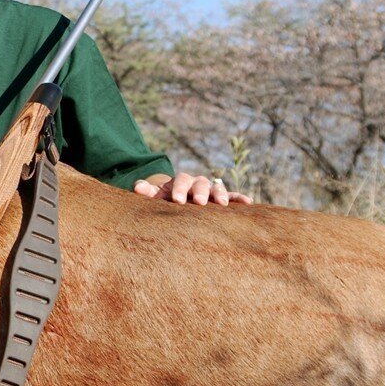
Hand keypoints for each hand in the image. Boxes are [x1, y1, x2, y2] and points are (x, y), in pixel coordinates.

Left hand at [133, 172, 252, 205]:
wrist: (180, 199)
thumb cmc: (166, 199)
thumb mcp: (157, 195)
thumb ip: (148, 192)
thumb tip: (136, 187)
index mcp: (181, 181)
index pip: (181, 181)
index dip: (179, 190)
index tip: (177, 201)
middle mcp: (198, 182)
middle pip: (201, 183)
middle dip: (200, 192)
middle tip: (199, 203)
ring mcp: (211, 189)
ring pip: (218, 187)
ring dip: (220, 194)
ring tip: (222, 204)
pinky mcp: (223, 197)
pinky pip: (233, 195)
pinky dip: (240, 197)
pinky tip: (248, 202)